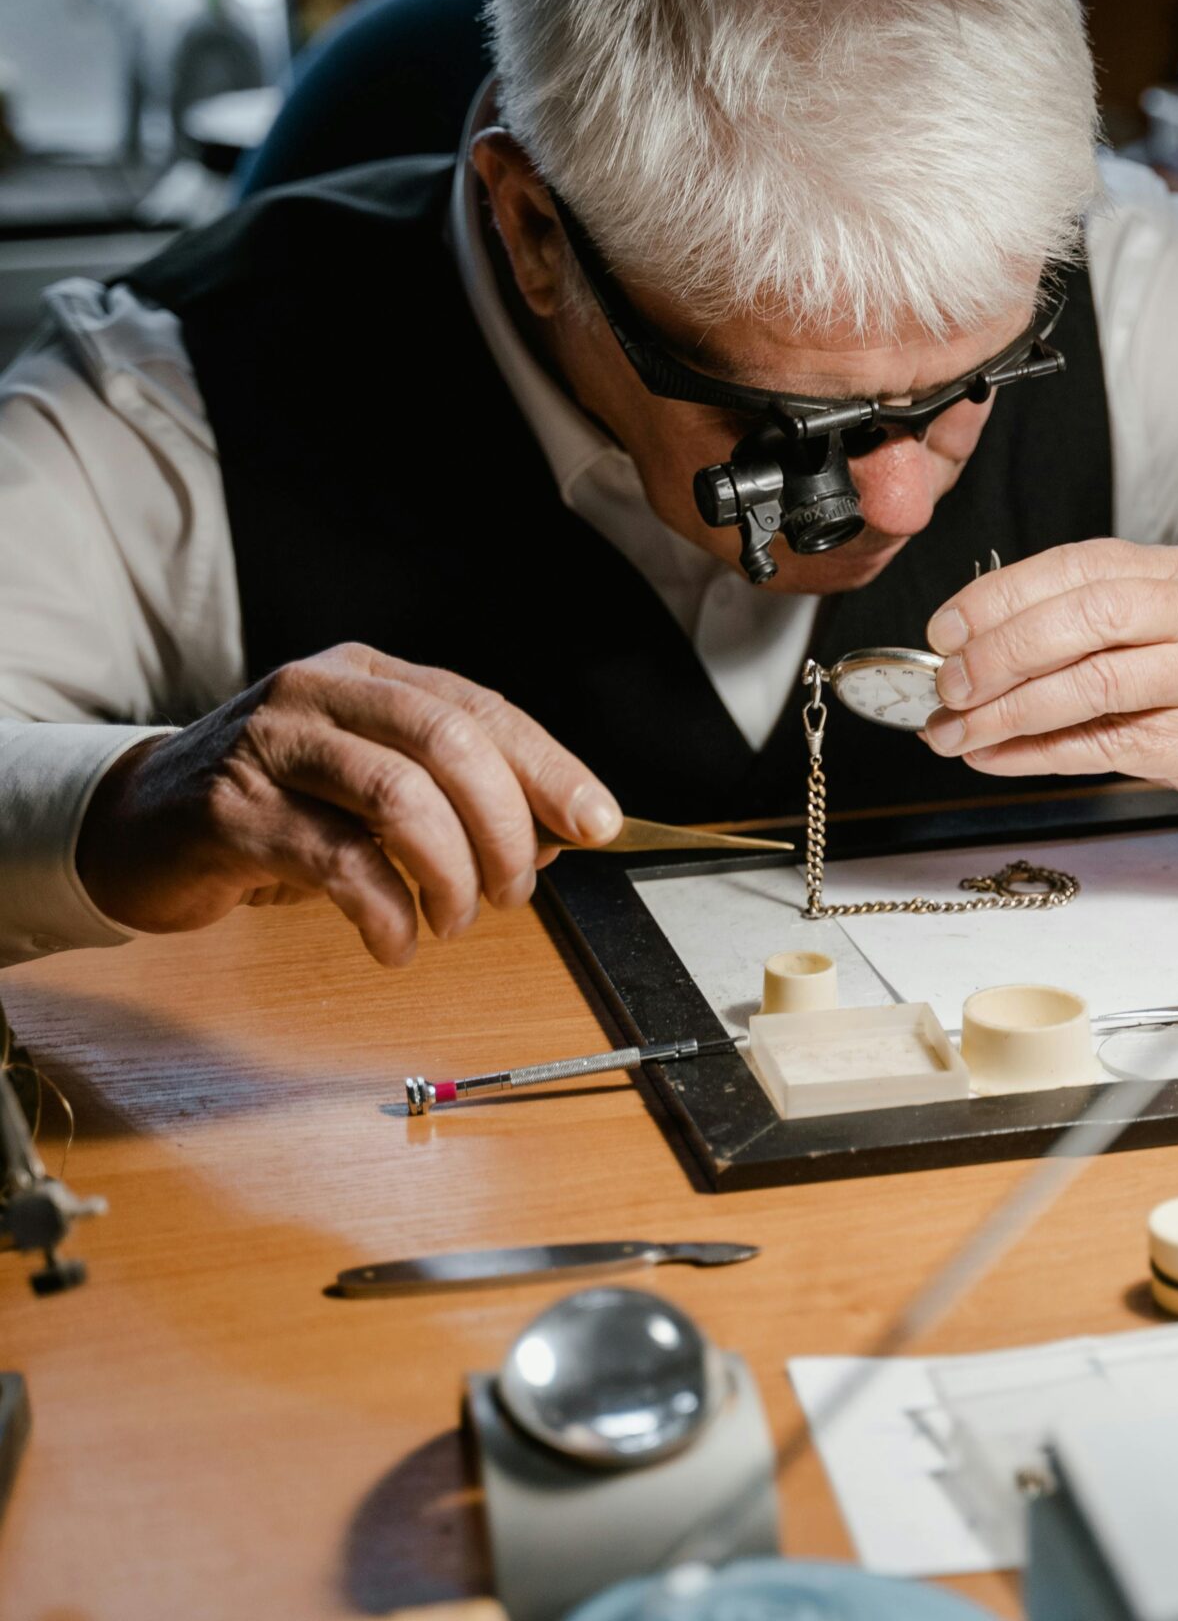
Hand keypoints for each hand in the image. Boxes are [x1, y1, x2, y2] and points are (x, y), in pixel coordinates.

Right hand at [76, 643, 622, 965]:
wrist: (136, 828)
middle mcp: (320, 693)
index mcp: (367, 676)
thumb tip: (558, 837)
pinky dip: (386, 913)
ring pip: (398, 794)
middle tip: (514, 893)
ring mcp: (271, 744)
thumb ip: (456, 800)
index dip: (549, 768)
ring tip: (453, 921)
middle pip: (447, 741)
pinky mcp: (232, 809)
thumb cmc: (272, 810)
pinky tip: (396, 944)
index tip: (598, 823)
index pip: (481, 709)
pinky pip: (337, 860)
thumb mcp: (368, 790)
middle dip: (502, 827)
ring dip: (449, 872)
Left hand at [922, 541, 1177, 849]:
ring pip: (1093, 681)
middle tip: (948, 686)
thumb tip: (970, 653)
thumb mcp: (1161, 638)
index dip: (998, 597)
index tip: (944, 631)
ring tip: (956, 732)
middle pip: (1083, 617)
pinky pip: (1110, 744)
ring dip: (1009, 711)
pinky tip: (998, 757)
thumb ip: (1083, 634)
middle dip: (1000, 652)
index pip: (1074, 567)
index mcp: (1176, 573)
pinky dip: (1041, 753)